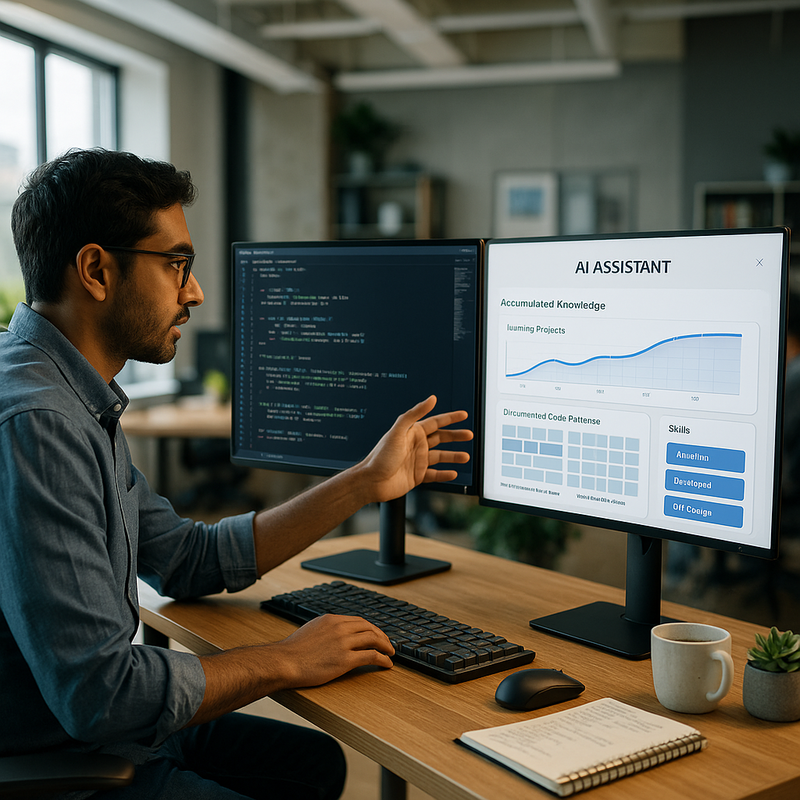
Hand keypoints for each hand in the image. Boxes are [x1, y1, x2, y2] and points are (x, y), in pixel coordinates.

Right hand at [277, 614, 394, 686]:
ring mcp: (343, 643)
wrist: (284, 662)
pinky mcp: (345, 660)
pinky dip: (383, 659)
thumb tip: (333, 634)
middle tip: (388, 644)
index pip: (358, 621)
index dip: (371, 628)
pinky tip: (387, 664)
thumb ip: (325, 630)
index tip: (376, 634)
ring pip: (373, 639)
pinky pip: (371, 656)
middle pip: (369, 627)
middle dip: (381, 635)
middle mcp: (339, 628)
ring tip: (390, 653)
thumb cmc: (292, 651)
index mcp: (331, 620)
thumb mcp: (310, 630)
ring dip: (386, 646)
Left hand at [358, 395, 472, 503]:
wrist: (371, 482)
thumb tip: (431, 398)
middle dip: (455, 436)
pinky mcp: (417, 476)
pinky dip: (445, 474)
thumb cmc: (380, 456)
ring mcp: (417, 461)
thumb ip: (414, 414)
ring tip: (465, 456)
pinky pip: (435, 474)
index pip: (435, 422)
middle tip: (469, 435)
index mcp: (412, 433)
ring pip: (440, 457)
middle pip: (441, 438)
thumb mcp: (398, 431)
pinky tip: (453, 473)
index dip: (450, 419)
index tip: (463, 415)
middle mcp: (416, 445)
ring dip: (453, 456)